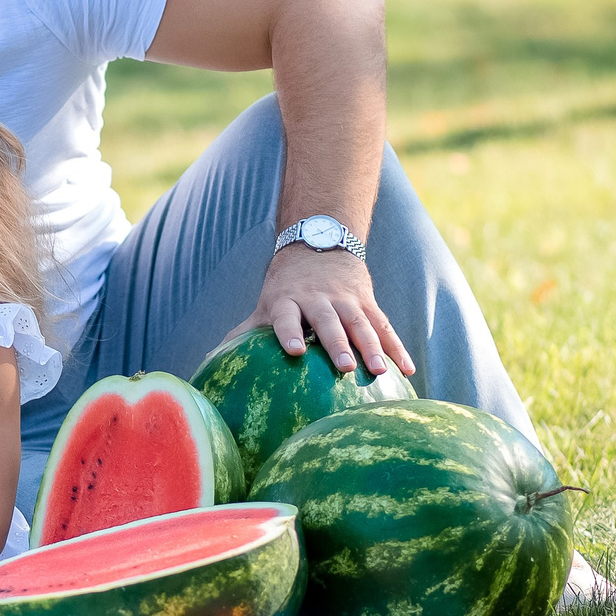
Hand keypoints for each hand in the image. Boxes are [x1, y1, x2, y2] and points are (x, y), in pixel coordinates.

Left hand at [240, 245, 414, 377]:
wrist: (320, 243)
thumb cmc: (286, 288)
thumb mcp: (266, 304)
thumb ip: (245, 333)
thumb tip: (209, 360)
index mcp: (288, 301)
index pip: (286, 318)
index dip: (289, 333)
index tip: (296, 351)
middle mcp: (318, 299)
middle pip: (328, 322)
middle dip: (337, 344)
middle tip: (344, 367)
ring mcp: (346, 300)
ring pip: (361, 324)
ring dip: (371, 348)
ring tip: (379, 372)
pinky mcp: (368, 302)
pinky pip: (385, 327)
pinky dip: (397, 348)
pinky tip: (406, 371)